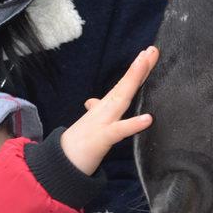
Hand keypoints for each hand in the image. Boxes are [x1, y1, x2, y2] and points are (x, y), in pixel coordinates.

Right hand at [60, 47, 157, 175]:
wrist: (60, 162)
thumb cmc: (78, 143)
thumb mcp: (90, 124)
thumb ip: (95, 111)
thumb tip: (91, 102)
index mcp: (105, 107)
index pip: (124, 85)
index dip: (137, 70)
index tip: (149, 53)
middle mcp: (104, 109)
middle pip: (125, 85)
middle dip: (139, 68)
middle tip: (152, 50)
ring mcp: (102, 121)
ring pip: (121, 98)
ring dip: (133, 81)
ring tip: (145, 64)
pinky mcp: (102, 138)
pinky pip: (119, 130)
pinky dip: (133, 124)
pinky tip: (148, 118)